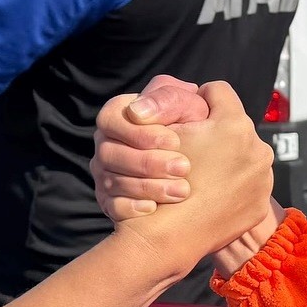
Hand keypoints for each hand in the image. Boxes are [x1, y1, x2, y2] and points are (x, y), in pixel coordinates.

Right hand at [93, 76, 207, 219]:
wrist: (202, 163)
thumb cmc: (193, 126)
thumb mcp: (187, 107)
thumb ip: (168, 99)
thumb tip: (139, 110)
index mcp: (118, 115)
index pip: (111, 120)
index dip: (141, 133)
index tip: (175, 141)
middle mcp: (106, 143)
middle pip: (110, 153)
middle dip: (148, 162)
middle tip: (184, 167)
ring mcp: (105, 173)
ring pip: (112, 181)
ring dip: (148, 186)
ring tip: (182, 190)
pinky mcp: (111, 200)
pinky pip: (112, 206)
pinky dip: (133, 207)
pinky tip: (156, 207)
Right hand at [112, 82, 273, 277]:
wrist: (169, 240)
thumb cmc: (160, 185)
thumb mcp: (162, 134)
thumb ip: (174, 108)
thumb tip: (186, 94)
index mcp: (233, 124)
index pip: (218, 92)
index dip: (199, 98)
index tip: (189, 112)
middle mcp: (257, 148)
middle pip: (233, 127)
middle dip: (215, 134)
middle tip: (192, 150)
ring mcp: (263, 178)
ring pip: (242, 156)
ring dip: (225, 161)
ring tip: (201, 176)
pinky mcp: (259, 203)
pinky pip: (247, 184)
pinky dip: (232, 186)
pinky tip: (211, 195)